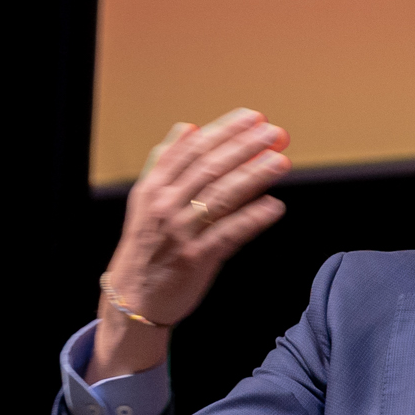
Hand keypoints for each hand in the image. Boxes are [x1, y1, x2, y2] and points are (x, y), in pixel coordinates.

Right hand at [90, 109, 289, 379]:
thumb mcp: (146, 199)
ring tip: (280, 162)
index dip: (226, 130)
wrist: (134, 297)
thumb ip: (165, 161)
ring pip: (221, 197)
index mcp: (153, 187)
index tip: (254, 117)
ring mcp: (180, 233)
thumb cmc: (147, 244)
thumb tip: (188, 127)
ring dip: (254, 176)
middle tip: (275, 134)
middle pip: (210, 168)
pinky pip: (229, 234)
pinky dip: (252, 218)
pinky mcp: (195, 259)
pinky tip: (274, 206)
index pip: (194, 149)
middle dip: (245, 147)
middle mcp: (165, 206)